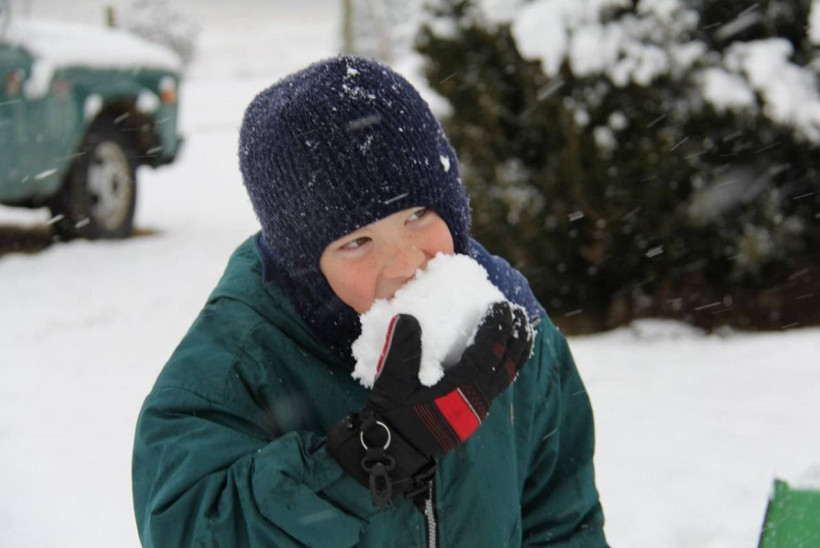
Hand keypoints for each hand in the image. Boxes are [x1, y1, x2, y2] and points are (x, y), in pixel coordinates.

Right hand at [328, 302, 532, 505]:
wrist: (396, 452)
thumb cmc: (395, 417)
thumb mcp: (392, 381)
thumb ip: (401, 349)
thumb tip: (407, 317)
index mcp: (464, 387)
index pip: (488, 350)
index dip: (497, 326)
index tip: (501, 305)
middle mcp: (478, 398)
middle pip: (507, 363)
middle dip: (516, 336)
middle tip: (520, 312)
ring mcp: (478, 408)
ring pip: (508, 376)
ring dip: (517, 353)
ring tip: (524, 332)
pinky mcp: (473, 415)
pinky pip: (499, 386)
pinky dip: (507, 369)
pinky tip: (504, 361)